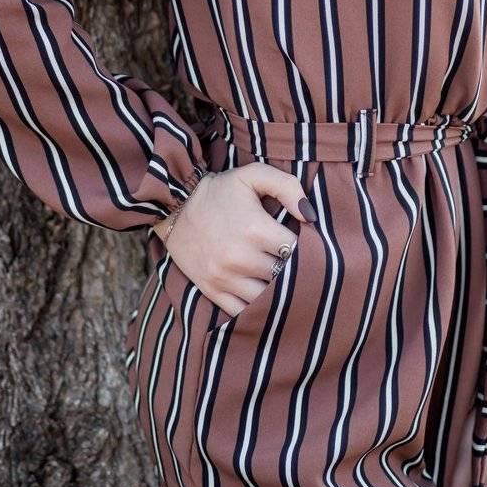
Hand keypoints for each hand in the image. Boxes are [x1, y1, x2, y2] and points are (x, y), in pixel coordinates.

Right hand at [156, 167, 317, 316]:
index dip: (306, 248)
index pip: (296, 250)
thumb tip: (310, 215)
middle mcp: (240, 257)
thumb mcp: (253, 175)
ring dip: (277, 290)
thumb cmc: (221, 190)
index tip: (306, 244)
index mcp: (255, 229)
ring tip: (282, 279)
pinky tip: (263, 295)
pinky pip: (243, 312)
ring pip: (267, 298)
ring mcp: (224, 277)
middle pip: (284, 275)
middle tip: (297, 263)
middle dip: (294, 270)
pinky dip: (256, 308)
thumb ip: (287, 186)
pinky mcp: (212, 290)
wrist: (176, 206)